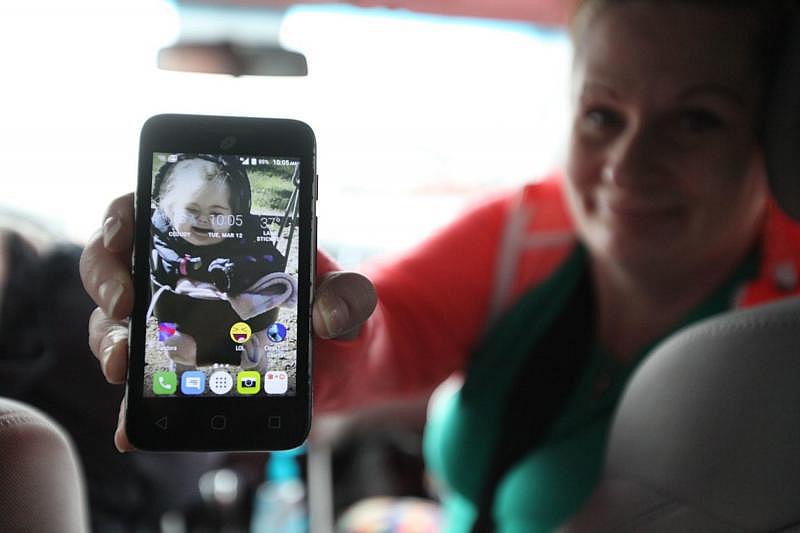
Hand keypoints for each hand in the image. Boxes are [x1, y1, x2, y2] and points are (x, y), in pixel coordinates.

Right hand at [80, 192, 377, 450]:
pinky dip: (131, 406)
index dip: (123, 217)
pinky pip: (144, 385)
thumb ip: (344, 296)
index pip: (151, 213)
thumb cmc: (332, 309)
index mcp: (215, 244)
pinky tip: (130, 426)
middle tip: (123, 305)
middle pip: (116, 266)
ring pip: (116, 325)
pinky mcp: (178, 371)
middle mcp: (183, 280)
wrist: (338, 360)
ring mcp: (174, 326)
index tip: (121, 234)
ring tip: (124, 366)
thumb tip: (327, 314)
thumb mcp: (345, 295)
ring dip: (110, 343)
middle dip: (107, 282)